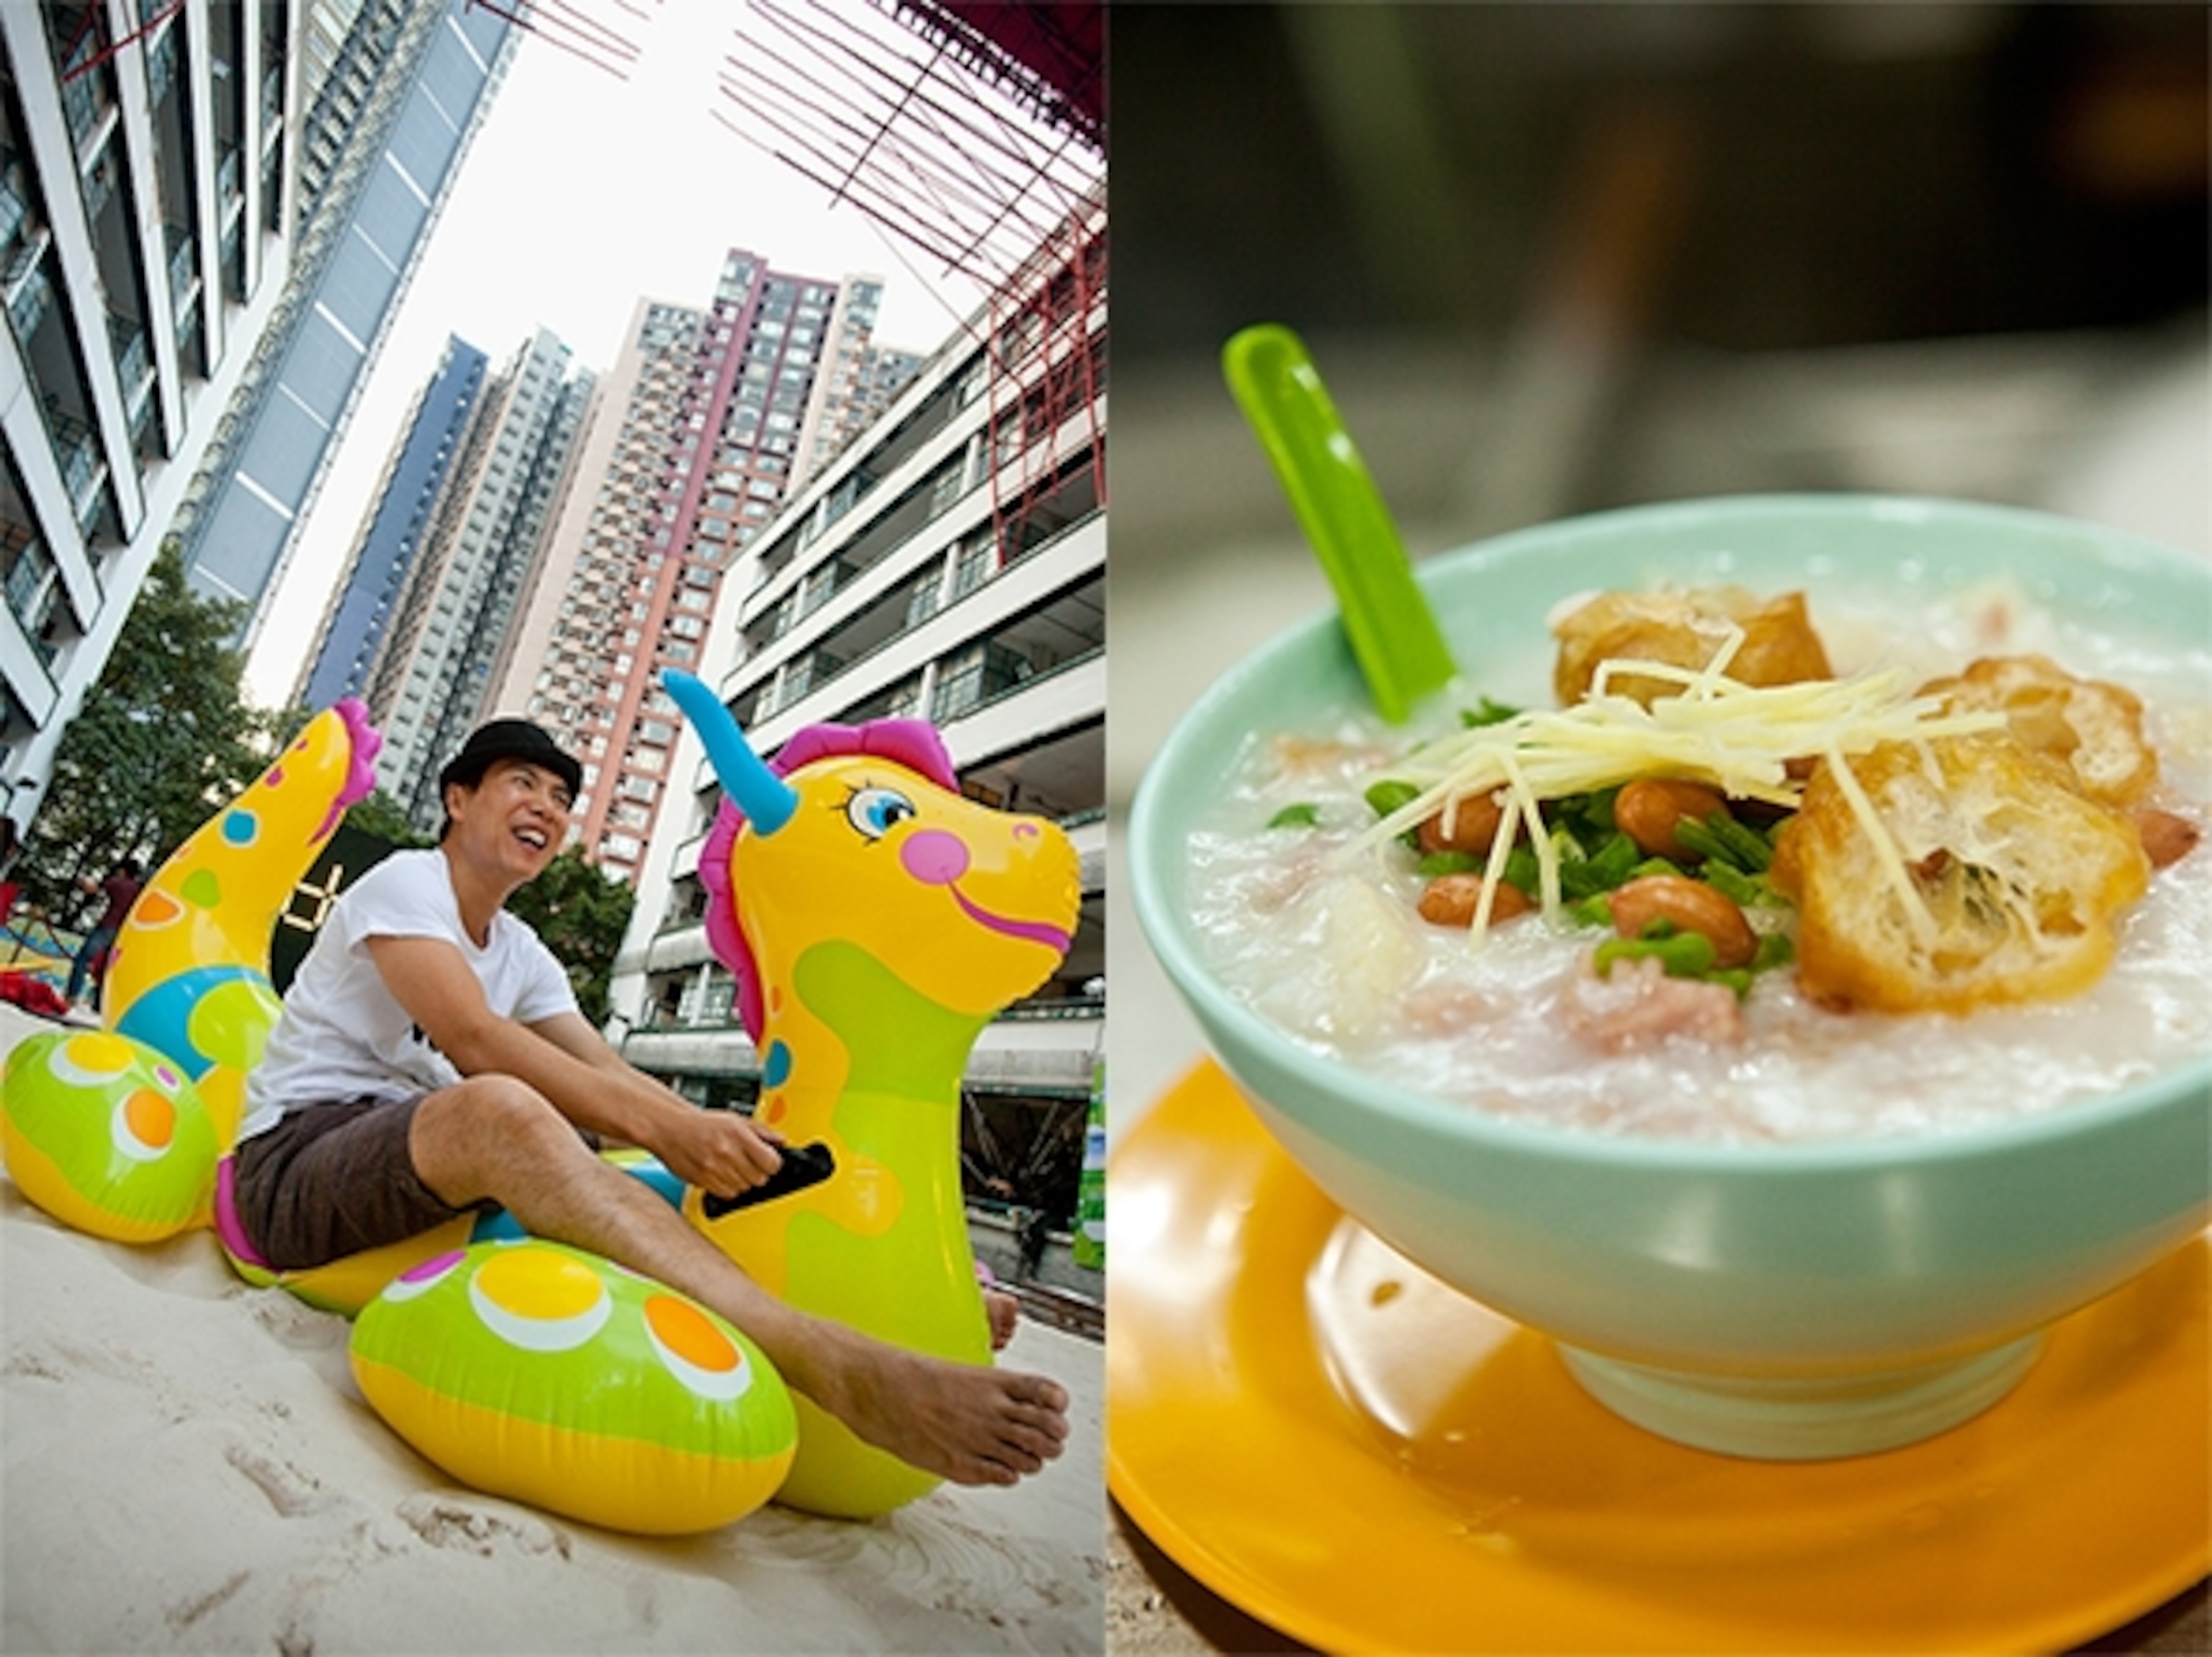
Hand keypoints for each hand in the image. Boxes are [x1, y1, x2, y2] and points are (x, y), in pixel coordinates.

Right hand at [658, 1108, 784, 1198]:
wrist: (670, 1128)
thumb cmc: (703, 1124)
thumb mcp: (736, 1119)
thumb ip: (762, 1131)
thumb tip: (782, 1141)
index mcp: (738, 1135)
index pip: (772, 1163)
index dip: (773, 1163)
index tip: (769, 1160)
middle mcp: (727, 1153)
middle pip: (760, 1179)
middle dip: (758, 1172)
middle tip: (749, 1162)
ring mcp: (714, 1169)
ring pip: (745, 1189)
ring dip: (743, 1181)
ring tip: (733, 1166)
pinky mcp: (703, 1182)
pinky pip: (728, 1194)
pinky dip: (729, 1188)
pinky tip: (723, 1175)